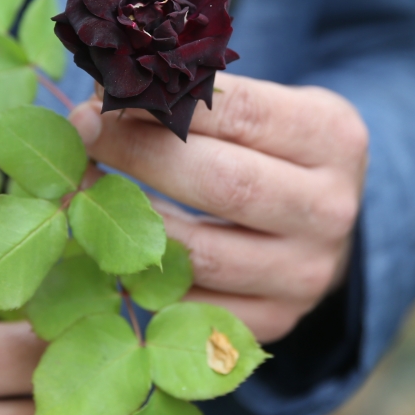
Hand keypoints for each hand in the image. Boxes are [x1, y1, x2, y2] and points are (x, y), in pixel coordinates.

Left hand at [69, 74, 367, 342]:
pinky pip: (190, 305)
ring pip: (200, 253)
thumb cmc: (273, 146)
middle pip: (222, 184)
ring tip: (82, 187)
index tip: (106, 94)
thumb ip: (193, 97)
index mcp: (333, 137)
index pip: (240, 112)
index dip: (164, 102)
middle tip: (83, 133)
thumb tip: (100, 93)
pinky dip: (140, 275)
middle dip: (139, 154)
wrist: (320, 220)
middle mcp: (330, 210)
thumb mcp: (260, 106)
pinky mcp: (275, 320)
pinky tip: (109, 242)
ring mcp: (305, 274)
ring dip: (128, 220)